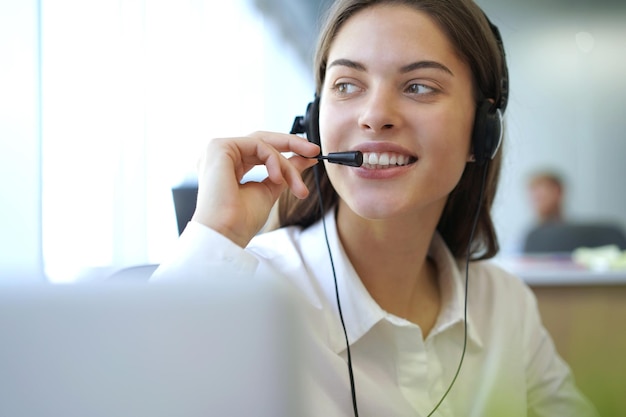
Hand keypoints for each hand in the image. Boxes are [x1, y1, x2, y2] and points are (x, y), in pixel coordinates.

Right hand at [191, 132, 319, 246]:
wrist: (226, 234)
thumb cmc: (241, 221)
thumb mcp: (271, 189)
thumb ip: (285, 171)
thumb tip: (305, 158)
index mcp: (229, 166)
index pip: (260, 150)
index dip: (286, 151)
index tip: (311, 158)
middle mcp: (222, 156)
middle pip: (262, 139)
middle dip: (291, 144)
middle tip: (314, 151)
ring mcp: (218, 150)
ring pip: (263, 143)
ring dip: (285, 163)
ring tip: (296, 185)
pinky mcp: (219, 147)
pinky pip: (258, 144)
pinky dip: (273, 160)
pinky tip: (278, 179)